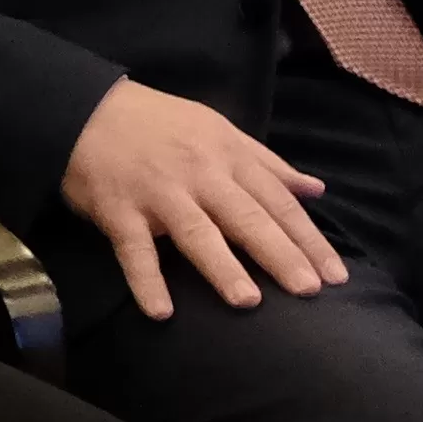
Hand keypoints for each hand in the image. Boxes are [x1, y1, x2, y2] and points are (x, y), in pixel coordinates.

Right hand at [54, 81, 348, 322]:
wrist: (87, 109)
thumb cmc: (161, 125)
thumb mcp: (221, 132)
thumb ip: (269, 163)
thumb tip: (316, 189)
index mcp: (228, 155)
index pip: (278, 200)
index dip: (307, 237)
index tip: (335, 273)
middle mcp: (199, 173)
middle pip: (246, 218)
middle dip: (281, 254)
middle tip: (310, 290)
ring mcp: (158, 193)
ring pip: (197, 232)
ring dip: (222, 267)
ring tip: (248, 302)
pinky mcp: (118, 210)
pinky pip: (134, 250)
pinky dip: (146, 281)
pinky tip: (161, 312)